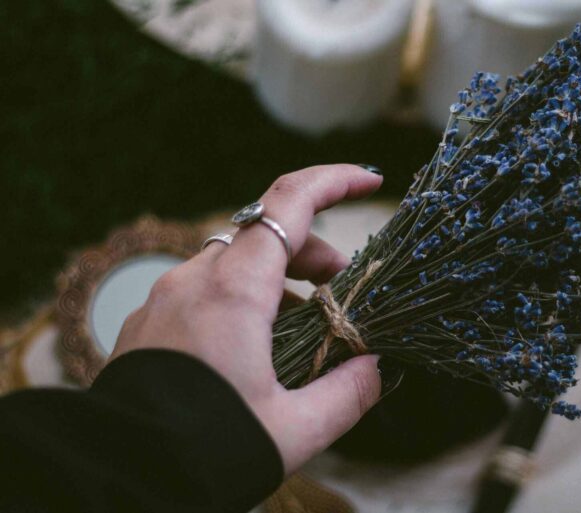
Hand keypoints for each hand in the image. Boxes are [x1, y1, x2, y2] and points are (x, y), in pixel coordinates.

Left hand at [110, 164, 383, 473]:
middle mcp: (195, 278)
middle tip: (343, 287)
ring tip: (303, 323)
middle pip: (266, 231)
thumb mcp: (295, 430)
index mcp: (234, 290)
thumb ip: (348, 392)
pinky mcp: (151, 319)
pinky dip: (242, 294)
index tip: (371, 181)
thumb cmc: (204, 451)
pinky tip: (255, 342)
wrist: (119, 476)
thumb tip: (376, 368)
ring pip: (234, 258)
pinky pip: (205, 286)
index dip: (336, 180)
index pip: (290, 202)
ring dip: (277, 274)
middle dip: (314, 248)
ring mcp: (166, 296)